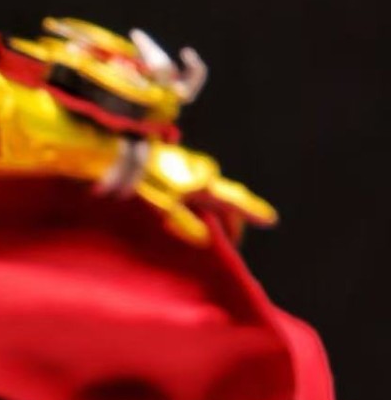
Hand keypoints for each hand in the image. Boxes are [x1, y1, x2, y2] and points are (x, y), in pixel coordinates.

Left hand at [136, 141, 276, 245]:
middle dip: (231, 223)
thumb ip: (187, 225)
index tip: (271, 219)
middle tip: (230, 244)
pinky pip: (203, 190)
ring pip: (215, 197)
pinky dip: (204, 206)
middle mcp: (206, 174)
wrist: (128, 155)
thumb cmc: (147, 183)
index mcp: (205, 185)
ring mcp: (197, 169)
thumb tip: (207, 239)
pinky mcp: (186, 167)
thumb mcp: (166, 208)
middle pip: (228, 201)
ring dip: (216, 216)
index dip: (253, 212)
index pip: (236, 202)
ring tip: (208, 235)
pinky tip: (195, 216)